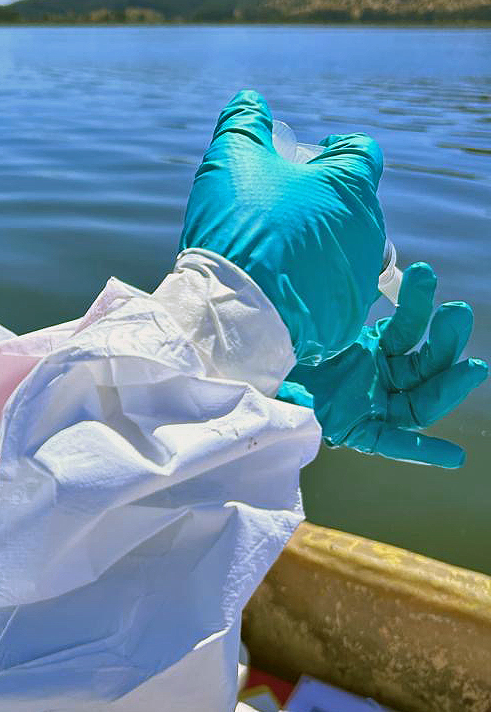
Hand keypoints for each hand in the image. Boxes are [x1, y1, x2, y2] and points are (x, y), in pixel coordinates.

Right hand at [179, 89, 385, 361]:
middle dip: (321, 198)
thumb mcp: (231, 159)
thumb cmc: (238, 228)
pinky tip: (279, 284)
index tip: (303, 160)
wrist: (233, 312)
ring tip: (275, 249)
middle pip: (352, 201)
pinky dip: (314, 283)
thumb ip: (244, 121)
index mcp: (350, 186)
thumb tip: (250, 100)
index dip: (333, 149)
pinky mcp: (348, 315)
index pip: (361, 151)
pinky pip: (335, 289)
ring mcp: (361, 275)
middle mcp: (368, 229)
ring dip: (319, 241)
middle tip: (278, 206)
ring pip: (346, 246)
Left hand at [279, 263, 487, 466]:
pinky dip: (423, 450)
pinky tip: (455, 455)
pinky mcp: (355, 431)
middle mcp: (373, 377)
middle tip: (457, 311)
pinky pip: (392, 443)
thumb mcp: (308, 319)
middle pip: (420, 364)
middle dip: (444, 340)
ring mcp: (368, 404)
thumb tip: (355, 255)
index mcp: (366, 349)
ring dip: (449, 385)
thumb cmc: (277, 345)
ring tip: (476, 368)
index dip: (416, 304)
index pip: (402, 330)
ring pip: (418, 400)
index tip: (423, 273)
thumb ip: (334, 295)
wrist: (244, 371)